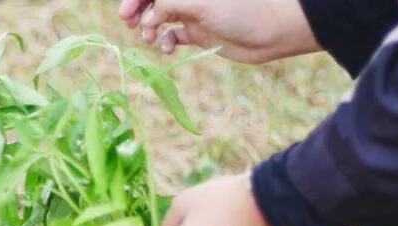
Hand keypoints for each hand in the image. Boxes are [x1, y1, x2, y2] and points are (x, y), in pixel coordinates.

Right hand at [117, 0, 320, 63]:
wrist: (271, 32)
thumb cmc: (241, 10)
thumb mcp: (199, 3)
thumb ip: (168, 4)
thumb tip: (148, 17)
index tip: (126, 12)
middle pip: (153, 0)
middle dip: (139, 11)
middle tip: (130, 25)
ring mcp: (193, 13)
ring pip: (160, 17)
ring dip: (150, 28)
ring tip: (149, 39)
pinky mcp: (198, 32)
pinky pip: (173, 35)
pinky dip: (165, 41)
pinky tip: (167, 47)